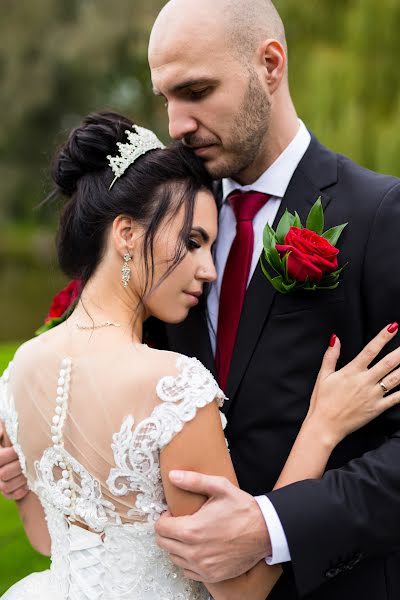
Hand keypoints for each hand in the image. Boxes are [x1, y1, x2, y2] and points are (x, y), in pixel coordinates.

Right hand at [0, 425, 27, 500]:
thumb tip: (2, 432)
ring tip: (32, 472)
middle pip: (3, 474)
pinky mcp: (6, 491)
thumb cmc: (12, 438)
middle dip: (20, 467)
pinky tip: (28, 485)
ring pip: (6, 486)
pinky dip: (20, 492)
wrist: (15, 449)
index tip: (23, 448)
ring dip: (21, 480)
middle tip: (32, 461)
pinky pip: (10, 495)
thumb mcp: (6, 432)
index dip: (12, 454)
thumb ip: (3, 432)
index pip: (0, 457)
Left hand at [155, 471, 270, 582]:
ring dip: (176, 546)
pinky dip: (188, 560)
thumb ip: (194, 481)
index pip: (160, 528)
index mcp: (192, 530)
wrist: (266, 532)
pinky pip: (187, 570)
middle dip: (167, 531)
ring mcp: (202, 566)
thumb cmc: (243, 509)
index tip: (173, 514)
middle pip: (163, 544)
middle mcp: (194, 552)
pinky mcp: (211, 576)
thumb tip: (173, 476)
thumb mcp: (220, 487)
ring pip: (174, 558)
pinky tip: (198, 548)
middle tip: (179, 522)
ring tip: (190, 534)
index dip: (164, 518)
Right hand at [307, 324, 399, 446]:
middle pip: (389, 363)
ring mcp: (373, 395)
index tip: (393, 327)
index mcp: (352, 371)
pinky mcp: (377, 408)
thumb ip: (331, 356)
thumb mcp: (323, 376)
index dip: (383, 337)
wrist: (325, 426)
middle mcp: (365, 381)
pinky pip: (396, 399)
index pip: (371, 350)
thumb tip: (335, 339)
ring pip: (395, 379)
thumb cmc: (322, 401)